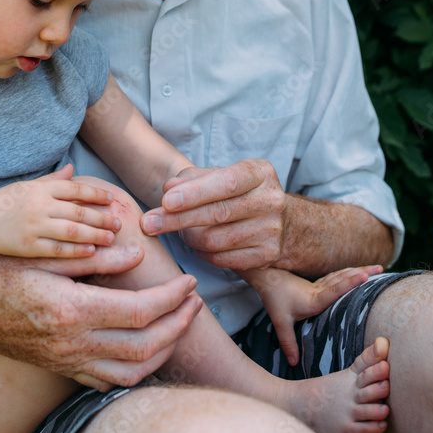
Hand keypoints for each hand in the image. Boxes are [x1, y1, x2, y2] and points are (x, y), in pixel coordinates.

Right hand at [0, 164, 121, 258]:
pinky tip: (91, 251)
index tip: (112, 199)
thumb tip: (72, 169)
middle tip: (119, 223)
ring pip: (71, 231)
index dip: (96, 194)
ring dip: (94, 235)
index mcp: (40, 189)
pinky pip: (56, 249)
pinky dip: (75, 250)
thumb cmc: (4, 203)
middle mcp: (39, 206)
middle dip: (101, 218)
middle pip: (78, 212)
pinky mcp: (28, 247)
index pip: (75, 189)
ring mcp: (33, 227)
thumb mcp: (27, 186)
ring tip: (110, 238)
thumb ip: (52, 180)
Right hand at [0, 252, 201, 390]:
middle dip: (178, 325)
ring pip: (130, 373)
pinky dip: (136, 369)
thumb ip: (93, 256)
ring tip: (178, 323)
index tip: (190, 282)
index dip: (172, 299)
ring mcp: (64, 361)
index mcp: (70, 311)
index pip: (140, 313)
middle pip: (144, 347)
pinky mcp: (58, 367)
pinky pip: (106, 381)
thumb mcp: (42, 254)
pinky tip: (145, 346)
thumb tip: (136, 250)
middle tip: (194, 301)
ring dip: (163, 351)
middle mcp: (70, 343)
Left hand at [141, 160, 288, 269]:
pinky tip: (198, 244)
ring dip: (189, 237)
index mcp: (259, 173)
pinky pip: (222, 259)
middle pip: (217, 213)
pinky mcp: (267, 255)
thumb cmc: (241, 192)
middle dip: (178, 219)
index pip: (225, 183)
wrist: (284, 221)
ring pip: (215, 240)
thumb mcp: (222, 175)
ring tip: (181, 230)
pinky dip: (202, 253)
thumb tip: (168, 187)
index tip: (166, 200)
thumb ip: (193, 178)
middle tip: (148, 223)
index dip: (195, 193)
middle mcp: (270, 200)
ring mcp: (271, 230)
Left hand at [245, 265, 383, 365]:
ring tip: (376, 268)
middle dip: (363, 272)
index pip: (334, 290)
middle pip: (343, 278)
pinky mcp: (318, 283)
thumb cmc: (275, 299)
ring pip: (342, 274)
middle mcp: (319, 289)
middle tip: (381, 268)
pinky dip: (350, 274)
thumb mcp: (280, 322)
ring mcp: (319, 284)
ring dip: (359, 270)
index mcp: (314, 299)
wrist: (267, 278)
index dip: (349, 283)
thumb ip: (288, 342)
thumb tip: (294, 363)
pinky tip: (358, 272)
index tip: (365, 275)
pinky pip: (338, 277)